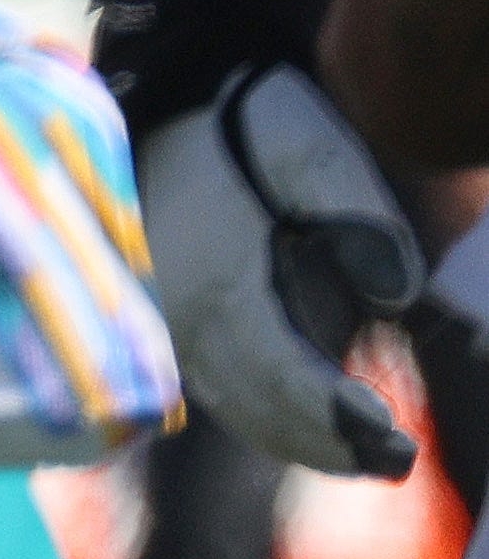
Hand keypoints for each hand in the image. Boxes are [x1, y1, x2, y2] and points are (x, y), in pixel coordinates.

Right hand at [152, 64, 425, 477]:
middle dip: (326, 443)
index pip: (277, 370)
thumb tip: (396, 290)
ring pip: (232, 405)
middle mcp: (182, 315)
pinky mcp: (165, 319)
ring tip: (364, 459)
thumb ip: (356, 208)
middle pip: (255, 405)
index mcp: (217, 278)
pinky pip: (212, 388)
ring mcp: (168, 321)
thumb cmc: (241, 118)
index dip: (331, 412)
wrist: (162, 96)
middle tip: (397, 462)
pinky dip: (262, 418)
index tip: (388, 433)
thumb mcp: (306, 142)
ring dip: (297, 440)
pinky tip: (304, 429)